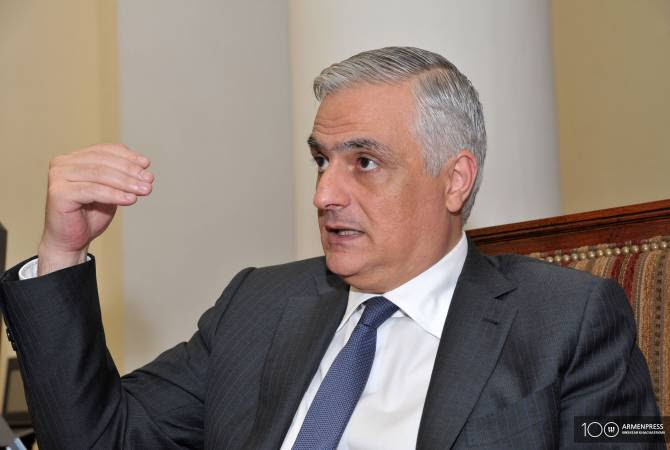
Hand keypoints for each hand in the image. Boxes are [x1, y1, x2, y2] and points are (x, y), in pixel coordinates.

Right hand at [38, 144, 153, 275]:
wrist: (71, 241)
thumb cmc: (89, 215)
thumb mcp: (110, 191)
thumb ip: (121, 177)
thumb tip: (144, 166)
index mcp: (74, 159)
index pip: (104, 150)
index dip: (127, 156)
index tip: (146, 164)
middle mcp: (63, 164)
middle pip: (103, 161)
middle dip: (130, 170)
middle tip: (149, 179)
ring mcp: (58, 177)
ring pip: (99, 174)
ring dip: (126, 182)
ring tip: (144, 190)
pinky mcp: (59, 193)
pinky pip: (93, 190)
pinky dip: (114, 194)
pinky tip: (130, 199)